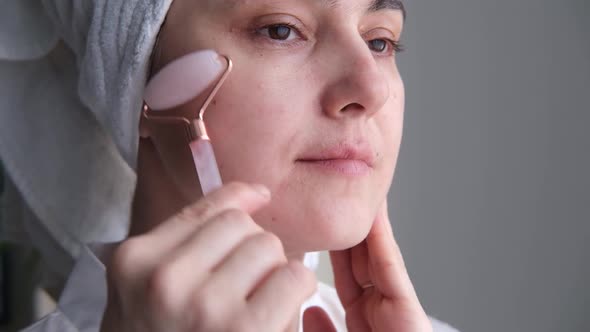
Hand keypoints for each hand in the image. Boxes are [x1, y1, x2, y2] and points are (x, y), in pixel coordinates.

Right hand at [100, 183, 316, 331]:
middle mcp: (164, 279)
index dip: (240, 199)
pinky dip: (295, 290)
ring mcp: (204, 306)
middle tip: (244, 282)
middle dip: (253, 248)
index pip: (208, 208)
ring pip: (270, 248)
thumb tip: (255, 193)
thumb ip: (190, 239)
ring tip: (255, 301)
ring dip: (273, 271)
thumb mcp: (151, 288)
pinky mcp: (245, 330)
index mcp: (136, 261)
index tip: (258, 197)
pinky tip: (276, 312)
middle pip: (243, 225)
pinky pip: (294, 276)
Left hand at [304, 201, 431, 331]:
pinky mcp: (411, 311)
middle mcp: (382, 311)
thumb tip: (311, 311)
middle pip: (365, 259)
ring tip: (362, 191)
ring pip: (381, 257)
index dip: (338, 246)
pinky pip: (391, 270)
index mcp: (363, 322)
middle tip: (346, 194)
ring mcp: (398, 309)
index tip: (325, 222)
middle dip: (355, 227)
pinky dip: (383, 241)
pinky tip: (375, 216)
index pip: (347, 275)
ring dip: (372, 224)